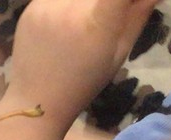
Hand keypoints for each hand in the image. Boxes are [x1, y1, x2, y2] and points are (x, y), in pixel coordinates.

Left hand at [3, 0, 162, 121]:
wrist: (38, 100)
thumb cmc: (85, 82)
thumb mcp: (119, 53)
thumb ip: (139, 14)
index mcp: (98, 23)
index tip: (126, 4)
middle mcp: (70, 9)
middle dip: (110, 1)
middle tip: (111, 13)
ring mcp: (46, 6)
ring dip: (88, 2)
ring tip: (88, 19)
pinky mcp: (31, 7)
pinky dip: (70, 2)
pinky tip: (70, 18)